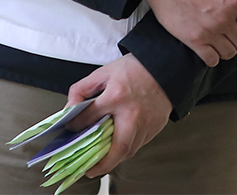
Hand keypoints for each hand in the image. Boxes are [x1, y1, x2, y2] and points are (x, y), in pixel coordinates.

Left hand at [66, 54, 169, 178]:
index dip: (75, 125)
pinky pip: (140, 144)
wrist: (167, 66)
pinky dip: (128, 147)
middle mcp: (132, 113)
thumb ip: (83, 89)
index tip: (71, 129)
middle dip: (102, 164)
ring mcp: (146, 122)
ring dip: (115, 157)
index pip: (88, 118)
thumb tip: (70, 108)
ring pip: (129, 150)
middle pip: (117, 148)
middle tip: (90, 169)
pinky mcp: (156, 126)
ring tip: (103, 158)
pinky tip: (120, 144)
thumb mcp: (104, 72)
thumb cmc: (136, 68)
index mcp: (116, 97)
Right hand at [134, 0, 236, 66]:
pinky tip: (208, 48)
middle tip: (230, 32)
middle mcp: (225, 19)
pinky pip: (211, 60)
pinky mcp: (193, 40)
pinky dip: (212, 57)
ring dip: (227, 48)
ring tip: (220, 41)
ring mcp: (209, 32)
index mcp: (234, 1)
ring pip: (230, 53)